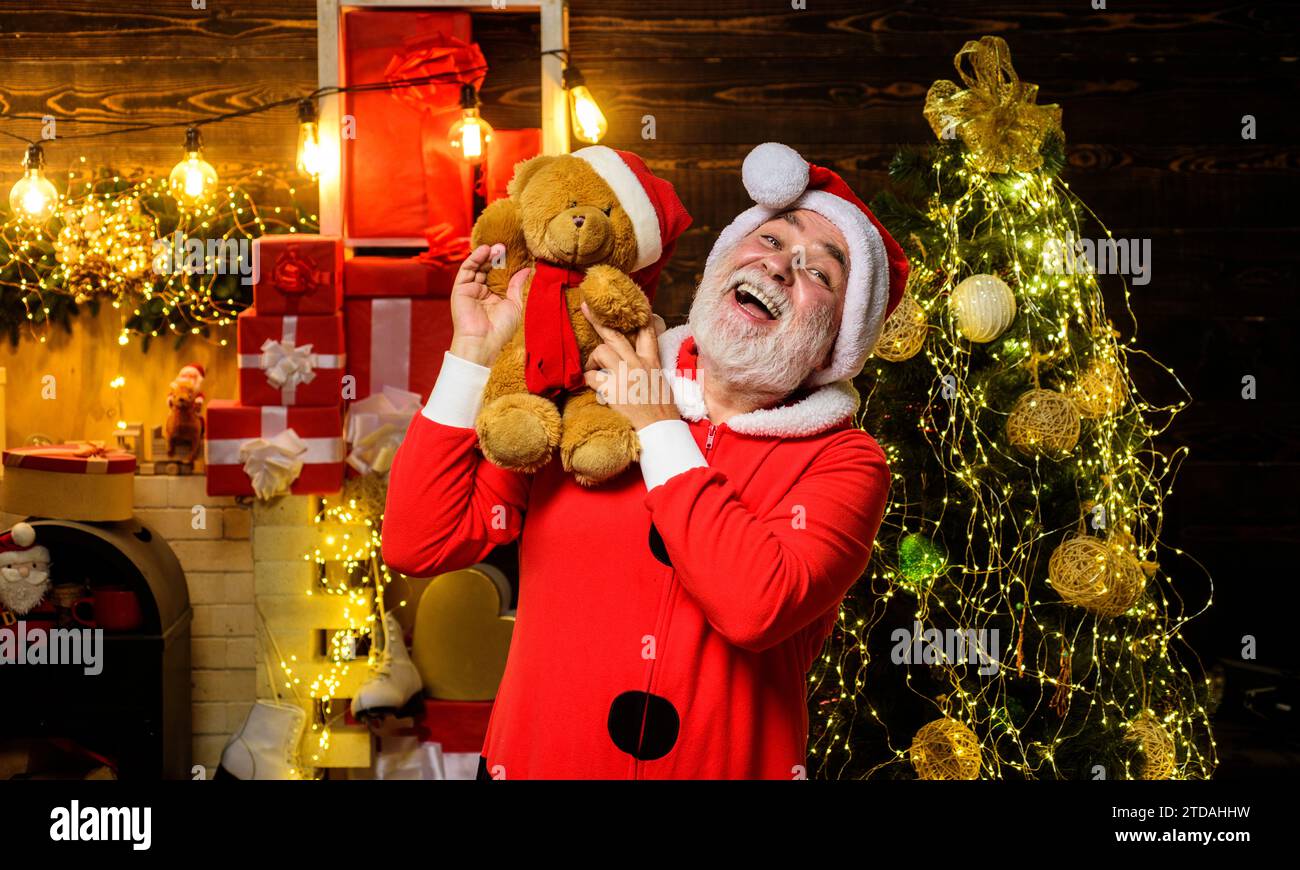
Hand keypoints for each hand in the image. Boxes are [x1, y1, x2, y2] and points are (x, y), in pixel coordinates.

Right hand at [449, 244, 529, 366]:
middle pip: (487, 269)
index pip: (498, 275)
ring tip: (497, 248)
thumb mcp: (514, 304)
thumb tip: (526, 270)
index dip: (505, 264)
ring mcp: (470, 290)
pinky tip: (484, 250)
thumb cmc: (500, 329)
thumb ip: (517, 285)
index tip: (515, 253)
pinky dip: (474, 258)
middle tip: (505, 247)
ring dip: (486, 255)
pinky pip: (466, 270)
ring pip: (477, 267)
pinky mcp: (460, 289)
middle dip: (496, 258)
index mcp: (494, 297)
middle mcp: (481, 292)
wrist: (483, 342)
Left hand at [581, 303, 677, 430]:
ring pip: (602, 351)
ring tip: (593, 368)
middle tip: (585, 307)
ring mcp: (625, 376)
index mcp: (652, 362)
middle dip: (598, 320)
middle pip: (615, 335)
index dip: (639, 314)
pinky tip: (588, 384)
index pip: (647, 331)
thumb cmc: (662, 410)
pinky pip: (591, 376)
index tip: (632, 301)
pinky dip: (587, 378)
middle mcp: (638, 364)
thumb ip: (649, 368)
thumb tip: (639, 362)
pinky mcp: (613, 391)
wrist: (662, 430)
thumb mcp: (662, 382)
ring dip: (593, 359)